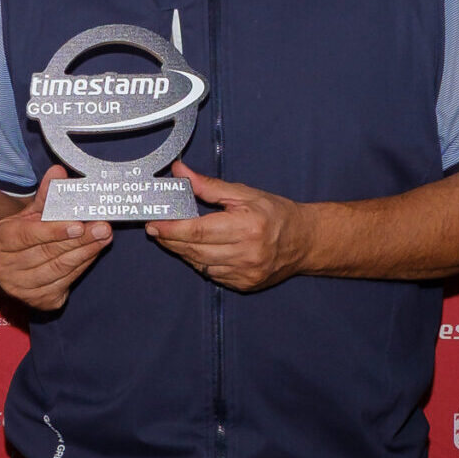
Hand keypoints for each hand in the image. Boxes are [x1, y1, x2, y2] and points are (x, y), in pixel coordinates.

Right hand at [0, 166, 112, 310]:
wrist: (2, 265)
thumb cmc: (18, 234)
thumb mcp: (27, 212)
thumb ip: (45, 194)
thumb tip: (59, 172)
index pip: (25, 236)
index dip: (53, 231)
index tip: (78, 224)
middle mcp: (3, 269)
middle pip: (47, 254)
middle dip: (79, 240)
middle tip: (103, 227)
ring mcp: (19, 289)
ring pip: (58, 270)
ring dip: (85, 253)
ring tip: (104, 237)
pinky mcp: (38, 302)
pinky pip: (65, 283)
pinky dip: (81, 267)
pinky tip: (92, 253)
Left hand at [143, 162, 311, 291]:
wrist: (304, 241)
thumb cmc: (276, 214)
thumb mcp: (244, 193)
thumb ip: (208, 186)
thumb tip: (180, 172)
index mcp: (246, 228)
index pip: (197, 231)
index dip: (171, 229)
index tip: (154, 223)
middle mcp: (245, 254)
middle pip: (194, 250)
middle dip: (170, 239)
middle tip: (156, 228)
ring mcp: (244, 273)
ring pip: (199, 264)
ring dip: (182, 251)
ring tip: (174, 236)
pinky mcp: (244, 284)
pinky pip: (211, 274)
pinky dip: (199, 261)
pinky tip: (198, 249)